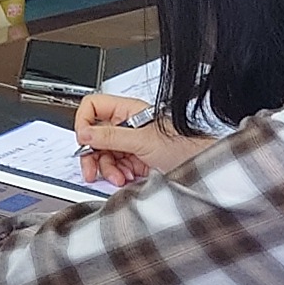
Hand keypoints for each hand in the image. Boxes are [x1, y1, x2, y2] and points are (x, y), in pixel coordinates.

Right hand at [72, 93, 212, 190]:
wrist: (200, 168)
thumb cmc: (182, 146)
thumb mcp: (142, 140)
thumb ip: (111, 136)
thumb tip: (85, 132)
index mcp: (127, 110)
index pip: (93, 107)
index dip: (84, 122)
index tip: (84, 139)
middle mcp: (126, 125)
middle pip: (94, 135)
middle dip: (93, 154)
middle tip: (91, 168)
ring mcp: (129, 143)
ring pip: (103, 154)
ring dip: (107, 169)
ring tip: (119, 176)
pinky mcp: (134, 160)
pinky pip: (114, 167)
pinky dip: (116, 175)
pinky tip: (125, 177)